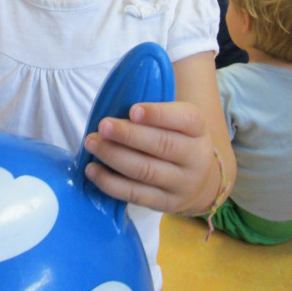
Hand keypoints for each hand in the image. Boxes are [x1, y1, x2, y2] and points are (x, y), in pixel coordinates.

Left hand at [83, 101, 214, 213]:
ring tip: (92, 144)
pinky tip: (93, 170)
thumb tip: (120, 87)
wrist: (199, 179)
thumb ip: (154, 105)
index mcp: (198, 128)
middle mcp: (196, 158)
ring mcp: (182, 184)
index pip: (184, 119)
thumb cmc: (176, 137)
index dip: (158, 114)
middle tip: (102, 125)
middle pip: (162, 145)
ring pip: (146, 171)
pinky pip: (136, 195)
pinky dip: (111, 183)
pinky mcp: (166, 204)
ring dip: (114, 156)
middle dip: (128, 135)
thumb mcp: (175, 118)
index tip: (132, 109)